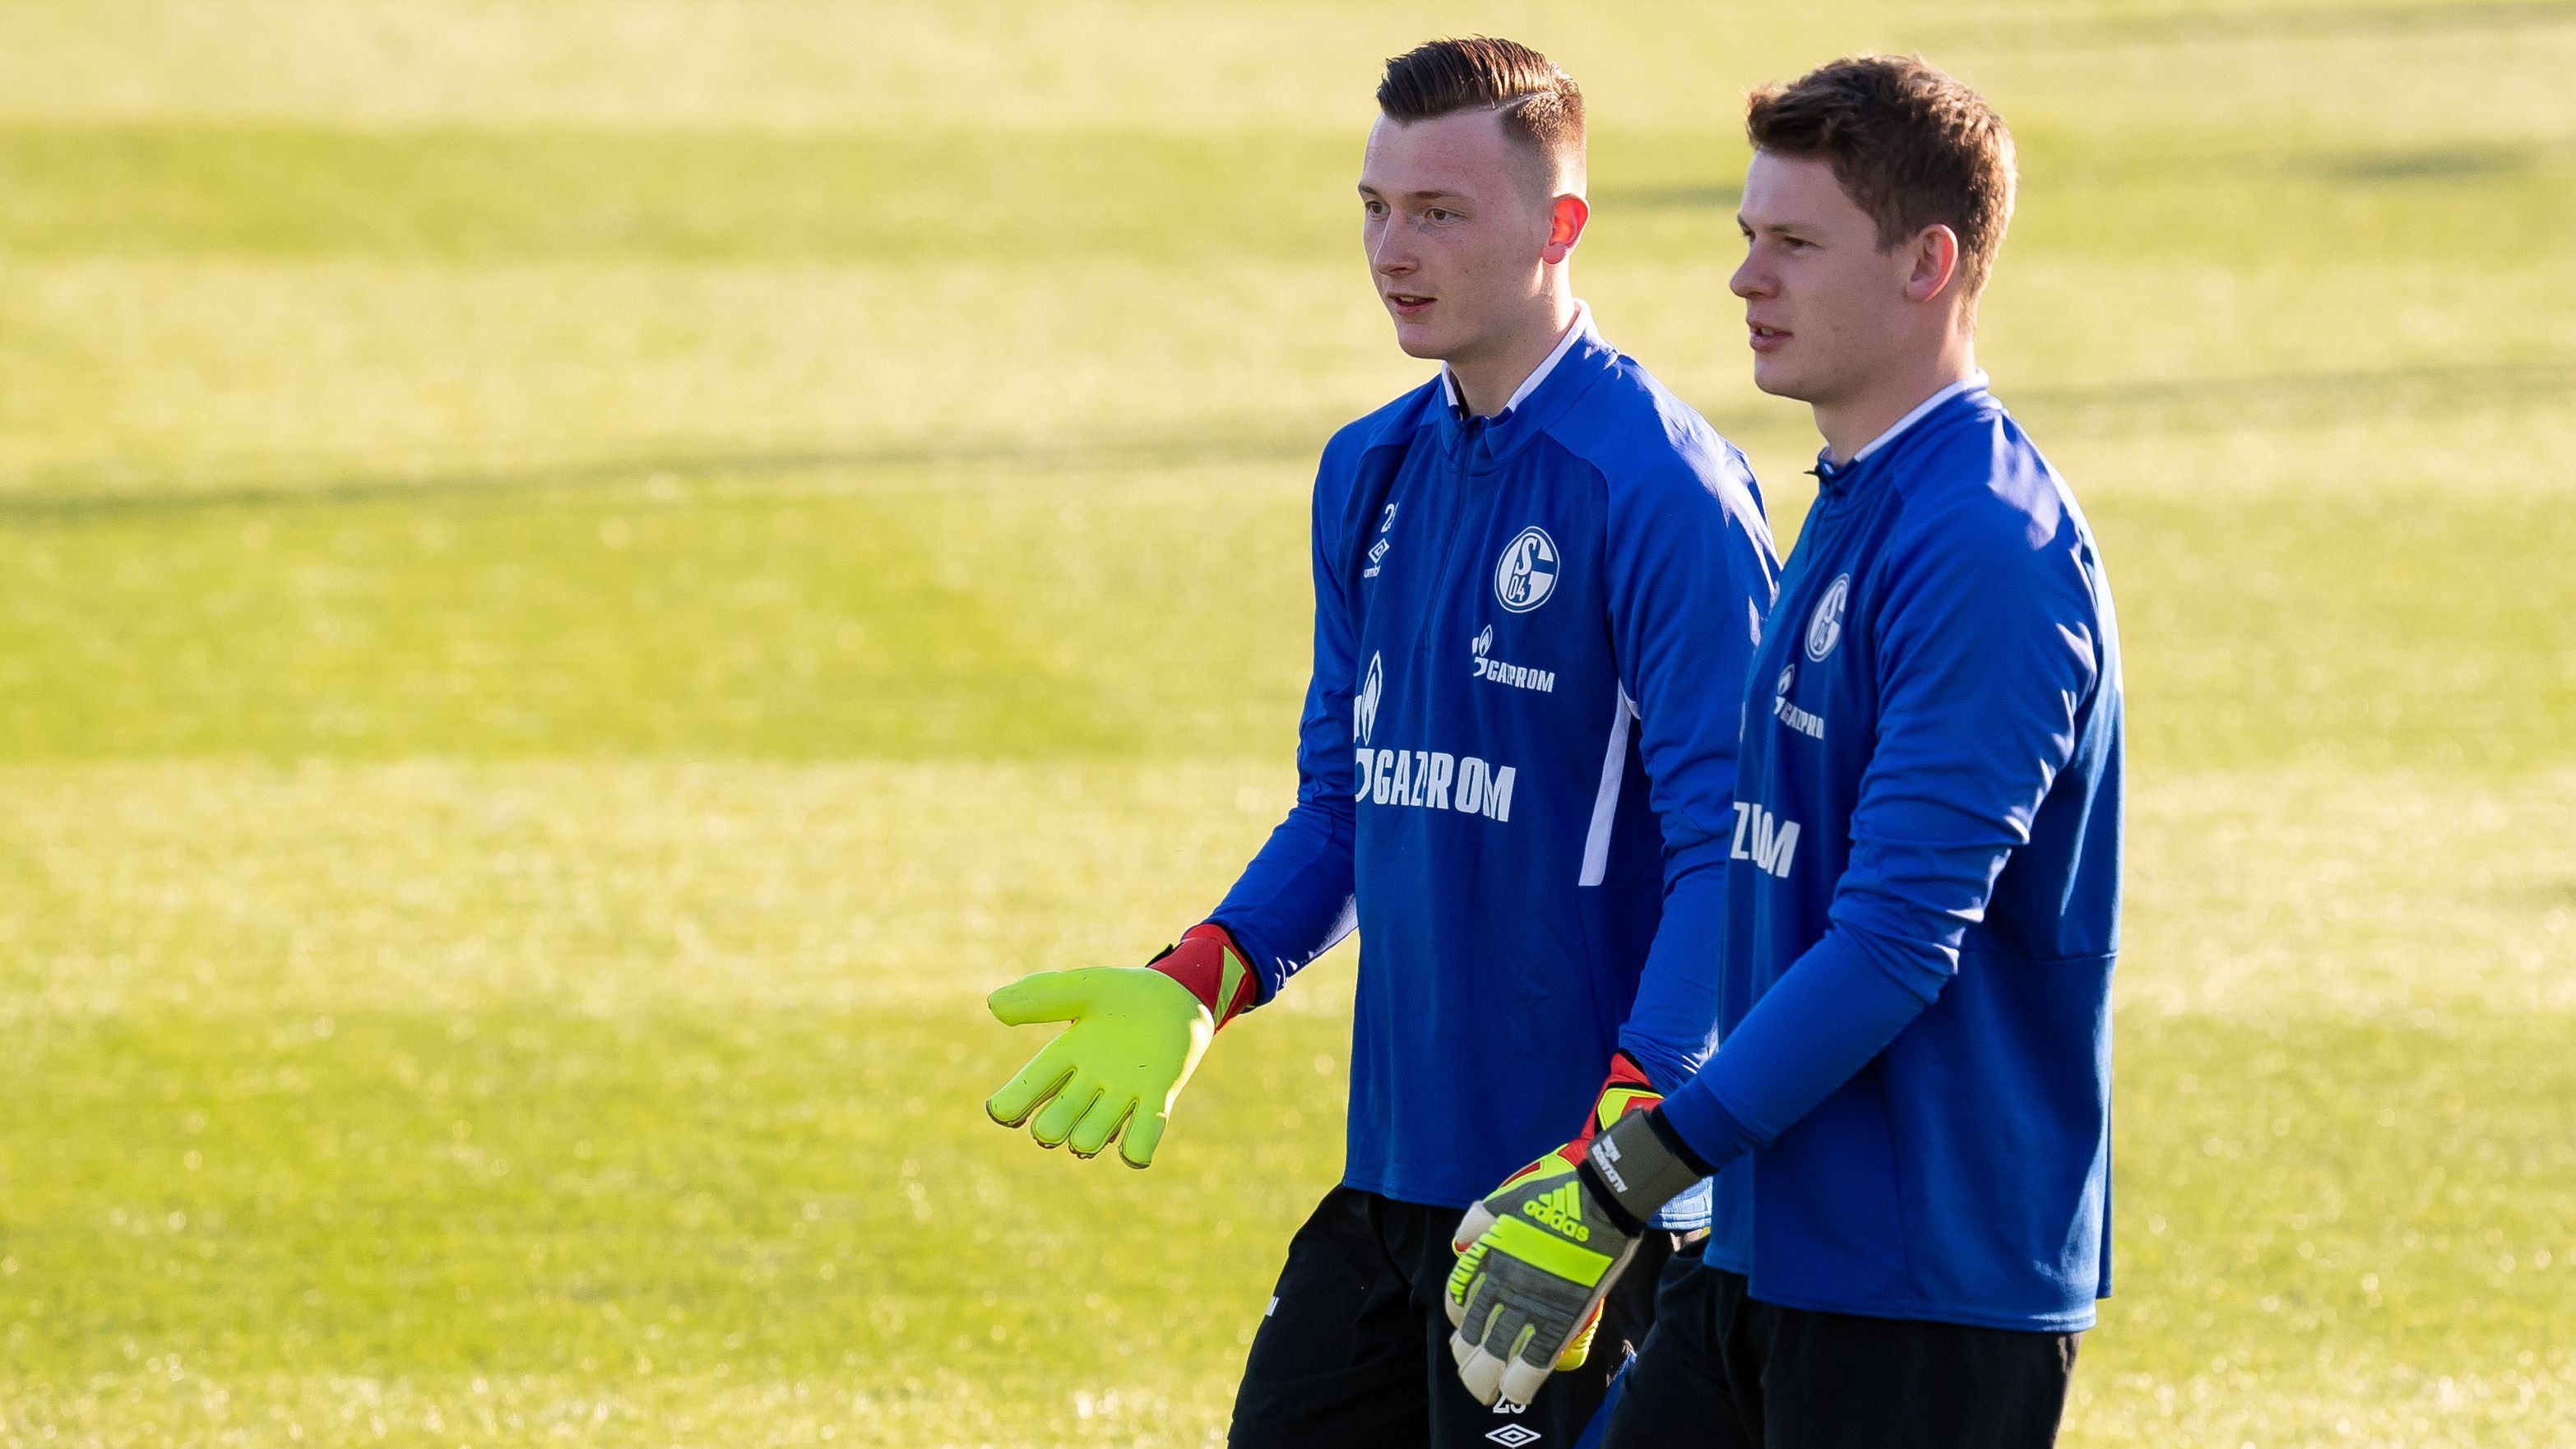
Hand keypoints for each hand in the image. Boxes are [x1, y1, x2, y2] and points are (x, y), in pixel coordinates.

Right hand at [983, 924, 1254, 1167]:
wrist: (1179, 994)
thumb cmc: (1124, 994)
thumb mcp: (1084, 986)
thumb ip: (1041, 995)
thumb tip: (993, 1006)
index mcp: (1063, 1056)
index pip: (1025, 1090)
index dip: (1010, 1106)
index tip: (1004, 1111)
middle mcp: (1087, 1084)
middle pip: (1053, 1124)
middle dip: (1049, 1130)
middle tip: (1052, 1129)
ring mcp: (1122, 1096)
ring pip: (1091, 1137)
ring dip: (1087, 1140)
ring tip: (1086, 1139)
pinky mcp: (1157, 1100)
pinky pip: (1140, 1141)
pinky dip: (1135, 1151)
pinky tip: (1133, 1150)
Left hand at [1446, 1052, 1663, 1370]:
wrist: (1598, 1204)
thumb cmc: (1554, 1198)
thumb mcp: (1503, 1200)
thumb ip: (1478, 1221)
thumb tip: (1462, 1241)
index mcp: (1484, 1265)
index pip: (1456, 1309)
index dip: (1460, 1326)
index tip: (1469, 1332)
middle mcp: (1500, 1293)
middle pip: (1468, 1345)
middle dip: (1467, 1364)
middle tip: (1474, 1370)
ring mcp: (1529, 1312)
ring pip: (1493, 1364)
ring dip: (1487, 1382)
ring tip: (1490, 1389)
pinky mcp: (1560, 1325)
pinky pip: (1531, 1369)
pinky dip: (1519, 1387)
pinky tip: (1517, 1394)